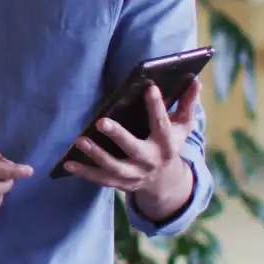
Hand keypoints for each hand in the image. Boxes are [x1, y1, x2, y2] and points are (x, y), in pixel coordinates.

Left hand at [65, 79, 198, 202]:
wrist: (166, 182)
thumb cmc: (170, 144)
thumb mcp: (182, 127)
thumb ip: (187, 104)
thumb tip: (195, 79)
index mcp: (167, 145)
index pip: (162, 124)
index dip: (157, 106)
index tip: (149, 87)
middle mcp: (151, 161)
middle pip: (134, 149)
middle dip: (118, 135)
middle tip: (101, 121)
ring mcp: (135, 174)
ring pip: (115, 167)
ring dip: (96, 155)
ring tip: (80, 141)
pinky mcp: (121, 183)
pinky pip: (101, 180)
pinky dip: (84, 173)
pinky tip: (68, 163)